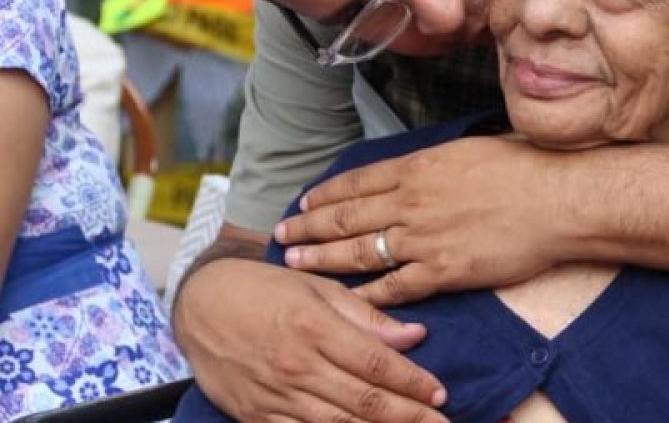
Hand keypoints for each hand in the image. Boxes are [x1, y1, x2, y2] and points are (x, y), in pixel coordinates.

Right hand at [175, 257, 448, 421]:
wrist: (198, 304)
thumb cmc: (265, 288)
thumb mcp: (318, 287)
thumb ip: (367, 315)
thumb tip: (415, 335)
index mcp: (315, 328)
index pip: (377, 365)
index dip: (414, 382)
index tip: (441, 392)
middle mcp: (297, 366)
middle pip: (365, 402)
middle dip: (410, 416)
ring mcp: (276, 396)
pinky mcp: (256, 416)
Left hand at [274, 136, 568, 305]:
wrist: (557, 199)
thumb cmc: (527, 167)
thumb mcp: (473, 147)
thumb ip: (440, 161)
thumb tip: (427, 165)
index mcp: (419, 166)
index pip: (358, 182)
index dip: (326, 194)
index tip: (303, 203)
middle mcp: (412, 201)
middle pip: (346, 216)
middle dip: (308, 228)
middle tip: (281, 236)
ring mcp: (424, 238)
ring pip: (360, 251)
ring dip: (323, 259)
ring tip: (296, 265)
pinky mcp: (443, 271)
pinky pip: (394, 287)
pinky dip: (366, 294)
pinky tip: (345, 300)